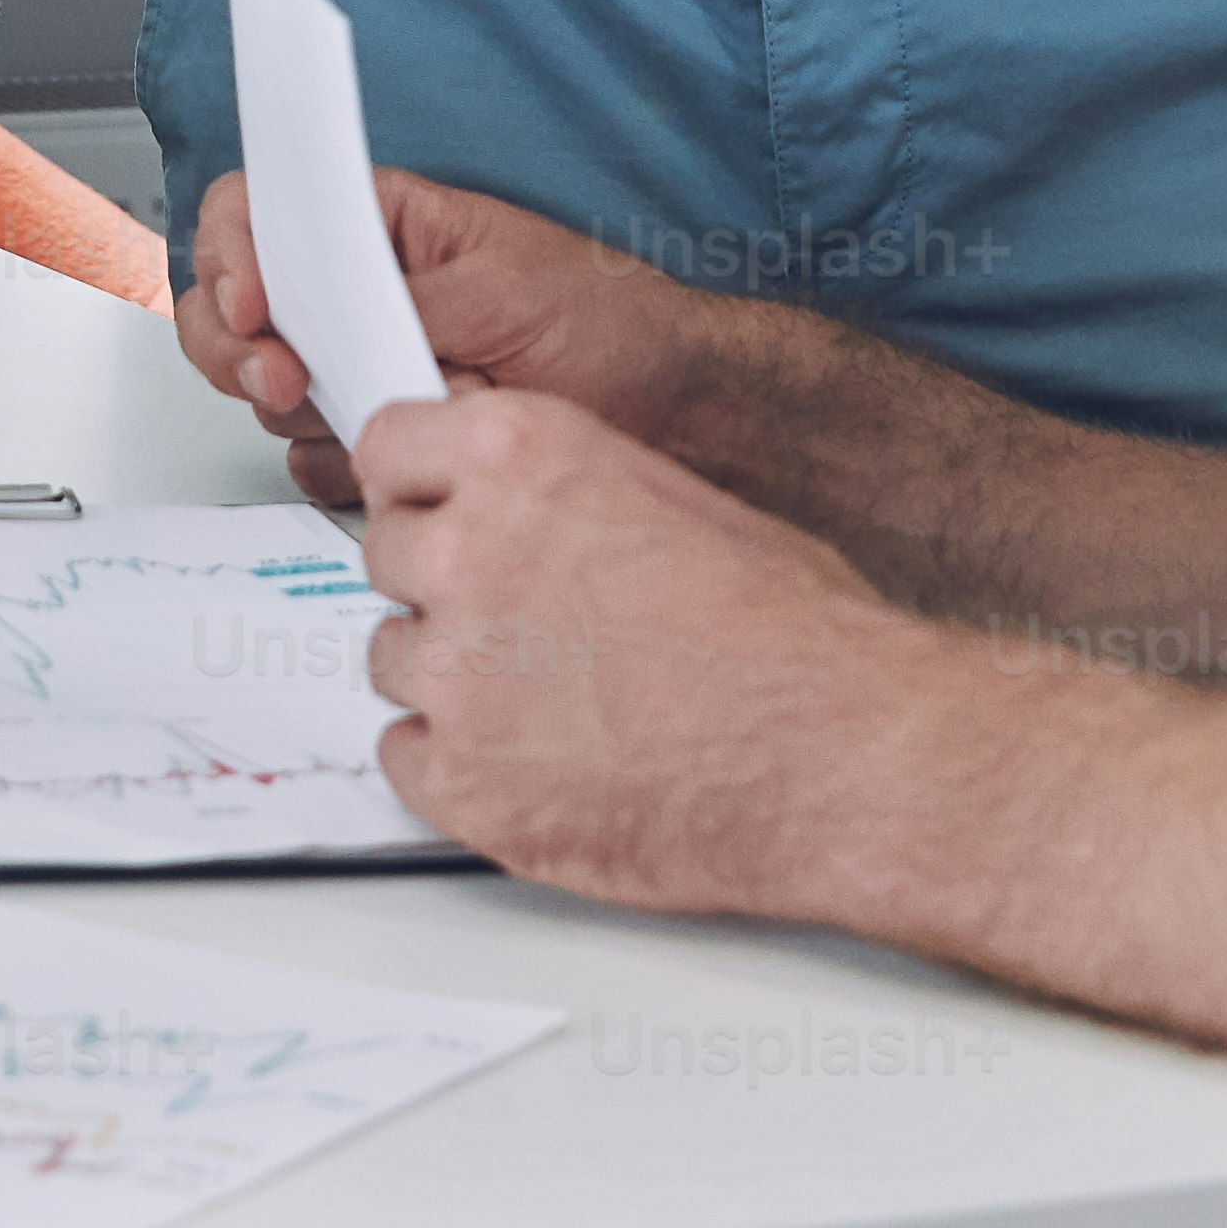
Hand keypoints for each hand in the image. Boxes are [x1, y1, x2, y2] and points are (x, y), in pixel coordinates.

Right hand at [175, 166, 709, 496]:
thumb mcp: (503, 287)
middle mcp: (350, 297)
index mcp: (373, 224)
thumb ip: (401, 299)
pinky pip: (317, 465)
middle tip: (285, 381)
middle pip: (231, 316)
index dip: (229, 259)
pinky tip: (416, 458)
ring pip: (268, 400)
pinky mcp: (380, 444)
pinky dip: (355, 470)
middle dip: (240, 353)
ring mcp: (359, 373)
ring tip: (413, 408)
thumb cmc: (608, 322)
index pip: (253, 216)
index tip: (255, 309)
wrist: (677, 414)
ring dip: (319, 413)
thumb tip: (321, 320)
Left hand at [354, 384, 927, 917]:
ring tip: (550, 699)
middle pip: (386, 555)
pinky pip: (404, 756)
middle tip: (521, 619)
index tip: (438, 511)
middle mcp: (468, 554)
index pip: (389, 447)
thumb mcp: (679, 498)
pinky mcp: (465, 780)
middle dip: (441, 584)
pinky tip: (532, 759)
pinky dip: (454, 762)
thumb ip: (565, 494)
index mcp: (519, 457)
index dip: (421, 487)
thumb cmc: (795, 635)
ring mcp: (457, 675)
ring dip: (452, 676)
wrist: (840, 756)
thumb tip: (515, 511)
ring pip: (394, 659)